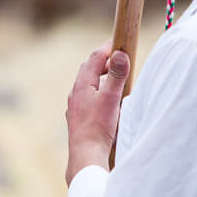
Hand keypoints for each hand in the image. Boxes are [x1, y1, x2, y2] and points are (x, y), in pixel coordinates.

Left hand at [65, 40, 129, 185]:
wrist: (85, 155)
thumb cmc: (98, 128)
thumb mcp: (111, 99)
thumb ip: (116, 76)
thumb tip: (120, 53)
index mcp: (82, 84)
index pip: (95, 57)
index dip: (108, 47)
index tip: (120, 41)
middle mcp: (75, 93)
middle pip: (89, 68)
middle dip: (104, 60)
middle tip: (119, 57)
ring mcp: (75, 105)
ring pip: (87, 83)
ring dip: (101, 76)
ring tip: (115, 77)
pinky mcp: (78, 117)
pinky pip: (87, 97)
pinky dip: (98, 91)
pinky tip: (106, 100)